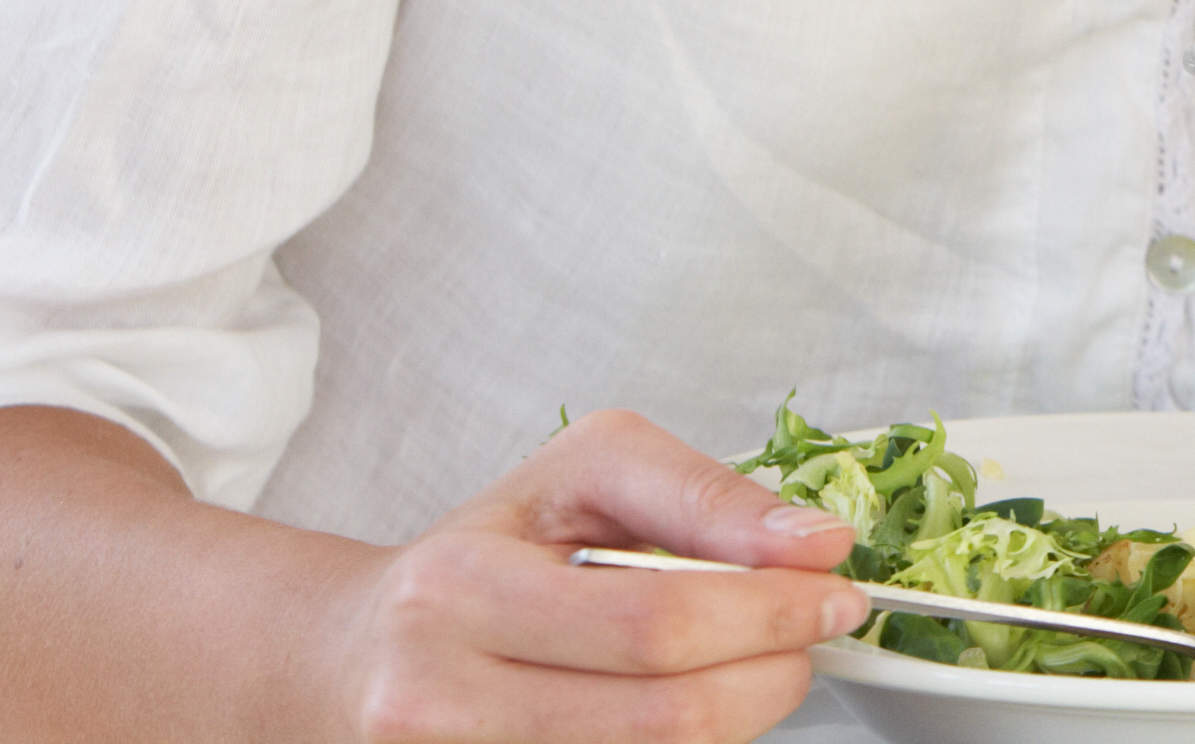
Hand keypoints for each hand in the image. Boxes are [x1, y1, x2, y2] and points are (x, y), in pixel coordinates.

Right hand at [314, 410, 868, 741]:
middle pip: (667, 715)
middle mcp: (439, 703)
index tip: (836, 590)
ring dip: (740, 717)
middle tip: (810, 636)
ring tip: (750, 666)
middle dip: (773, 673)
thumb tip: (814, 543)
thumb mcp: (581, 476)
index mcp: (458, 592)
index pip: (653, 622)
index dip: (769, 610)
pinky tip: (688, 703)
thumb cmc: (482, 555)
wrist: (358, 657)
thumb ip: (700, 495)